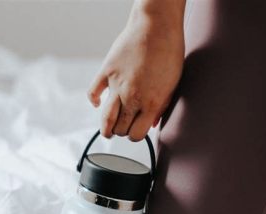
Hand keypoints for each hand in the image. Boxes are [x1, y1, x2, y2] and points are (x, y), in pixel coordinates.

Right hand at [87, 4, 184, 141]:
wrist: (156, 25)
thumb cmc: (169, 52)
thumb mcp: (172, 84)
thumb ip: (161, 107)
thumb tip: (152, 124)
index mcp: (151, 103)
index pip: (136, 134)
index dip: (136, 136)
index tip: (136, 131)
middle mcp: (132, 98)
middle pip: (120, 129)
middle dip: (123, 132)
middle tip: (125, 126)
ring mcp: (117, 85)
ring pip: (105, 119)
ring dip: (106, 128)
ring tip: (108, 130)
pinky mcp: (106, 72)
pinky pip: (92, 93)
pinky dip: (93, 101)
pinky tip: (97, 104)